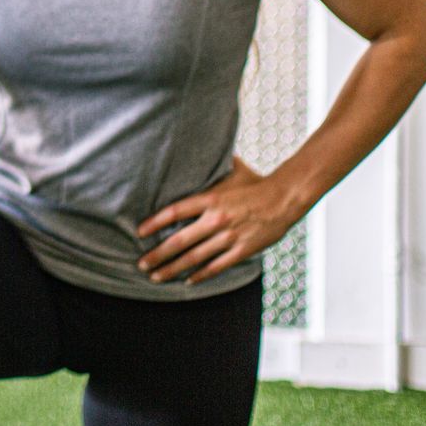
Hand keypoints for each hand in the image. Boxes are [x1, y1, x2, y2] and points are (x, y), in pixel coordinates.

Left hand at [136, 157, 305, 284]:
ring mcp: (229, 237)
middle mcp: (216, 219)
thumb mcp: (231, 169)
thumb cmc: (256, 183)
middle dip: (158, 254)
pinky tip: (187, 281)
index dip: (155, 222)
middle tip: (141, 263)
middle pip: (180, 241)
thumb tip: (198, 144)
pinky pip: (216, 267)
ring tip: (156, 275)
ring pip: (195, 258)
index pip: (175, 211)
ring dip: (173, 268)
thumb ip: (212, 163)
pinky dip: (200, 275)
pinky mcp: (242, 250)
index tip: (139, 232)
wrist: (285, 198)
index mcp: (211, 199)